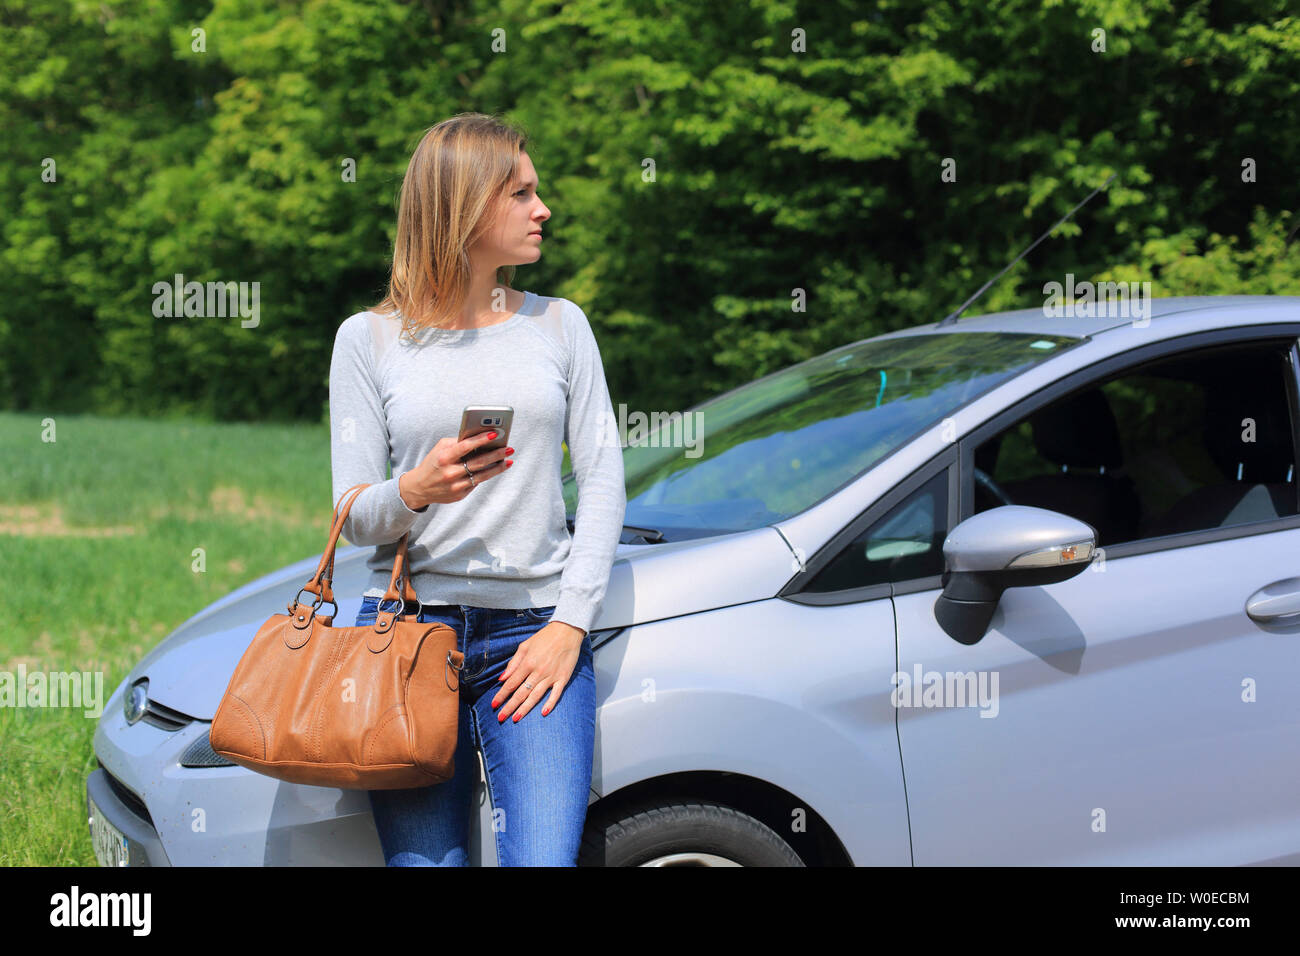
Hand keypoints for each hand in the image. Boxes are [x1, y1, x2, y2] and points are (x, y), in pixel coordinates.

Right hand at [399, 430, 513, 508]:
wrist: (419, 488)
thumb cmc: (433, 463)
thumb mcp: (440, 449)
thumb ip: (457, 442)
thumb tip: (480, 438)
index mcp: (444, 458)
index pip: (465, 446)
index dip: (481, 439)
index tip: (495, 433)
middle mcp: (450, 472)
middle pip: (479, 462)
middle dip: (496, 454)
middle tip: (509, 448)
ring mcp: (455, 486)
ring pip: (482, 476)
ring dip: (498, 467)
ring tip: (508, 460)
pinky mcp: (459, 495)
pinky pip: (476, 483)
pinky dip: (487, 475)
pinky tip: (496, 468)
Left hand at [491, 620, 585, 722]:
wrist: (567, 631)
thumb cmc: (545, 637)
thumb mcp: (525, 646)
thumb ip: (513, 663)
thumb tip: (502, 678)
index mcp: (528, 663)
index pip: (511, 683)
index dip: (501, 695)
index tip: (494, 705)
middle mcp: (538, 671)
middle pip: (521, 693)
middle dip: (509, 706)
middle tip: (501, 717)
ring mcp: (551, 676)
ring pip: (535, 696)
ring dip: (524, 709)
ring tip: (515, 718)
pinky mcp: (563, 678)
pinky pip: (556, 694)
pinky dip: (550, 704)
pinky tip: (543, 713)